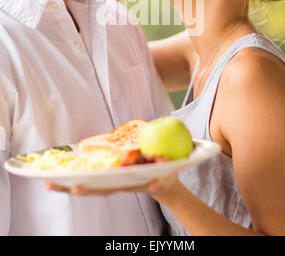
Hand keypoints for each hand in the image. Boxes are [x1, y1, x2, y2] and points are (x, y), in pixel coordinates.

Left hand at [44, 173, 179, 202]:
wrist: (163, 183)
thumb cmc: (164, 176)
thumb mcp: (165, 172)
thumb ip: (161, 169)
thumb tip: (159, 166)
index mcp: (127, 184)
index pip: (107, 187)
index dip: (91, 187)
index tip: (77, 187)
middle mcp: (116, 185)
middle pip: (91, 188)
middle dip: (71, 188)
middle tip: (51, 185)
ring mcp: (112, 183)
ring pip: (87, 186)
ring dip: (67, 186)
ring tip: (48, 184)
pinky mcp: (110, 178)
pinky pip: (90, 181)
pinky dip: (76, 179)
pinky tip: (60, 178)